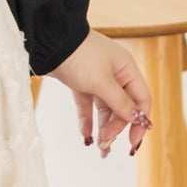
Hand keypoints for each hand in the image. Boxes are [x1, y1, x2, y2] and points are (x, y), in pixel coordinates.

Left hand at [46, 28, 152, 158]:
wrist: (45, 40)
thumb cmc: (77, 55)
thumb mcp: (101, 81)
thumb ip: (120, 103)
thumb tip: (139, 120)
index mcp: (126, 67)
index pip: (141, 99)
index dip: (140, 122)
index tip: (133, 143)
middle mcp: (114, 72)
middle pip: (122, 106)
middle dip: (115, 126)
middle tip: (105, 144)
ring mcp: (96, 76)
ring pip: (104, 107)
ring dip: (102, 126)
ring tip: (98, 146)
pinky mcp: (79, 80)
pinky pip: (87, 103)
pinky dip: (86, 118)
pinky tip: (85, 134)